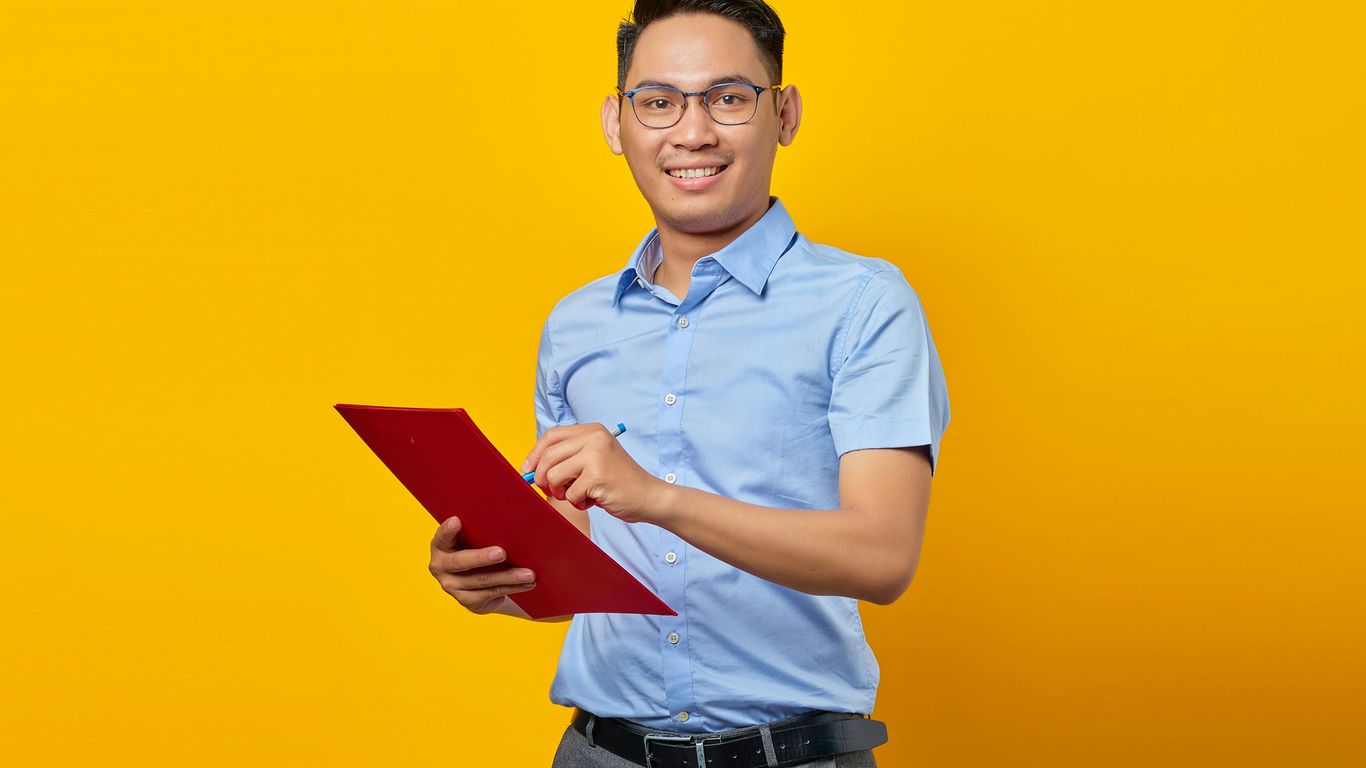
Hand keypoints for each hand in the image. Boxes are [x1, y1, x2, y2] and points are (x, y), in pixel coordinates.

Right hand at [428, 516, 535, 613]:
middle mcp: (441, 567)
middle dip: (482, 557)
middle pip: (460, 562)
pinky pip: (492, 594)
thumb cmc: (479, 547)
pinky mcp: (468, 601)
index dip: (447, 530)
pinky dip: (512, 588)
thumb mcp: (476, 536)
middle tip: (502, 552)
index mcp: (441, 546)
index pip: (441, 537)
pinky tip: (527, 584)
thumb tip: (510, 512)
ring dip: (508, 577)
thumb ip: (481, 526)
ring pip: (482, 580)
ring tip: (528, 573)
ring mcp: (453, 586)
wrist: (480, 581)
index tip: (457, 520)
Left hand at [521, 424, 668, 523]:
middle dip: (542, 478)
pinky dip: (577, 503)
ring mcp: (596, 455)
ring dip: (561, 492)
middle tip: (553, 491)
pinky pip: (569, 494)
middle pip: (548, 456)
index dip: (535, 454)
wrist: (649, 496)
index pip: (551, 435)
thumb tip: (530, 468)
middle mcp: (594, 438)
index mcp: (592, 430)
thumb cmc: (618, 482)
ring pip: (553, 476)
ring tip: (579, 495)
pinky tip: (594, 501)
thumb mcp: (594, 459)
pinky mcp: (597, 476)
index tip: (528, 470)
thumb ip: (568, 458)